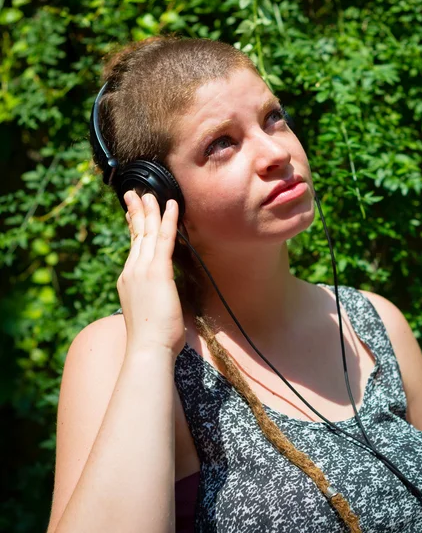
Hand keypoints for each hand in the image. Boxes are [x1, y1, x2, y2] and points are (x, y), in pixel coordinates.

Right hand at [118, 190, 184, 357]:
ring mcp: (142, 270)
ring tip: (151, 193)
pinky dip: (168, 220)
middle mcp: (132, 270)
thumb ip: (153, 294)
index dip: (134, 227)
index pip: (133, 247)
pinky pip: (164, 239)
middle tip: (135, 194)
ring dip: (150, 210)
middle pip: (136, 234)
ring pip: (147, 232)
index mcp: (129, 279)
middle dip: (137, 212)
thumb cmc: (152, 337)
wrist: (147, 348)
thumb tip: (161, 291)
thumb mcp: (149, 309)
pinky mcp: (158, 272)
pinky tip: (172, 206)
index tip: (133, 213)